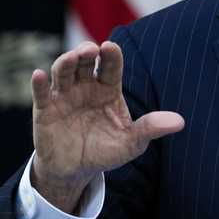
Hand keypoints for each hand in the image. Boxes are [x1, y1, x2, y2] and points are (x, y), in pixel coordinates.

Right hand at [30, 41, 184, 212]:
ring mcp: (64, 95)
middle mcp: (85, 87)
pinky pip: (41, 93)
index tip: (110, 48)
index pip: (111, 65)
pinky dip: (38, 83)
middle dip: (87, 52)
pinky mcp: (45, 109)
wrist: (77, 171)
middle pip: (86, 62)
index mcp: (108, 89)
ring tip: (72, 58)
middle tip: (90, 50)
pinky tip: (38, 75)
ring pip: (63, 71)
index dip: (111, 54)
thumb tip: (180, 122)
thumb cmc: (107, 151)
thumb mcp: (132, 143)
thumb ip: (151, 129)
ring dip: (66, 62)